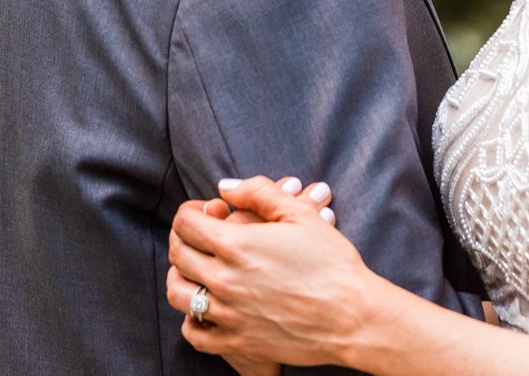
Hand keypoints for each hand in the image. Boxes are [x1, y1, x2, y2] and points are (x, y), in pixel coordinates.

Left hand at [166, 176, 374, 368]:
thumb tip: (225, 188)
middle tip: (199, 235)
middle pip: (178, 255)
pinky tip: (206, 308)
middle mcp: (225, 280)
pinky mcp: (237, 342)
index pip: (186, 223)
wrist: (351, 316)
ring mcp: (228, 314)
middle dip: (183, 238)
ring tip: (197, 270)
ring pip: (177, 294)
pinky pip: (194, 333)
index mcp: (237, 245)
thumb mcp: (300, 214)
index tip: (205, 211)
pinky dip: (192, 319)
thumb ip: (258, 192)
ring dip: (181, 276)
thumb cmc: (331, 263)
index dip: (190, 211)